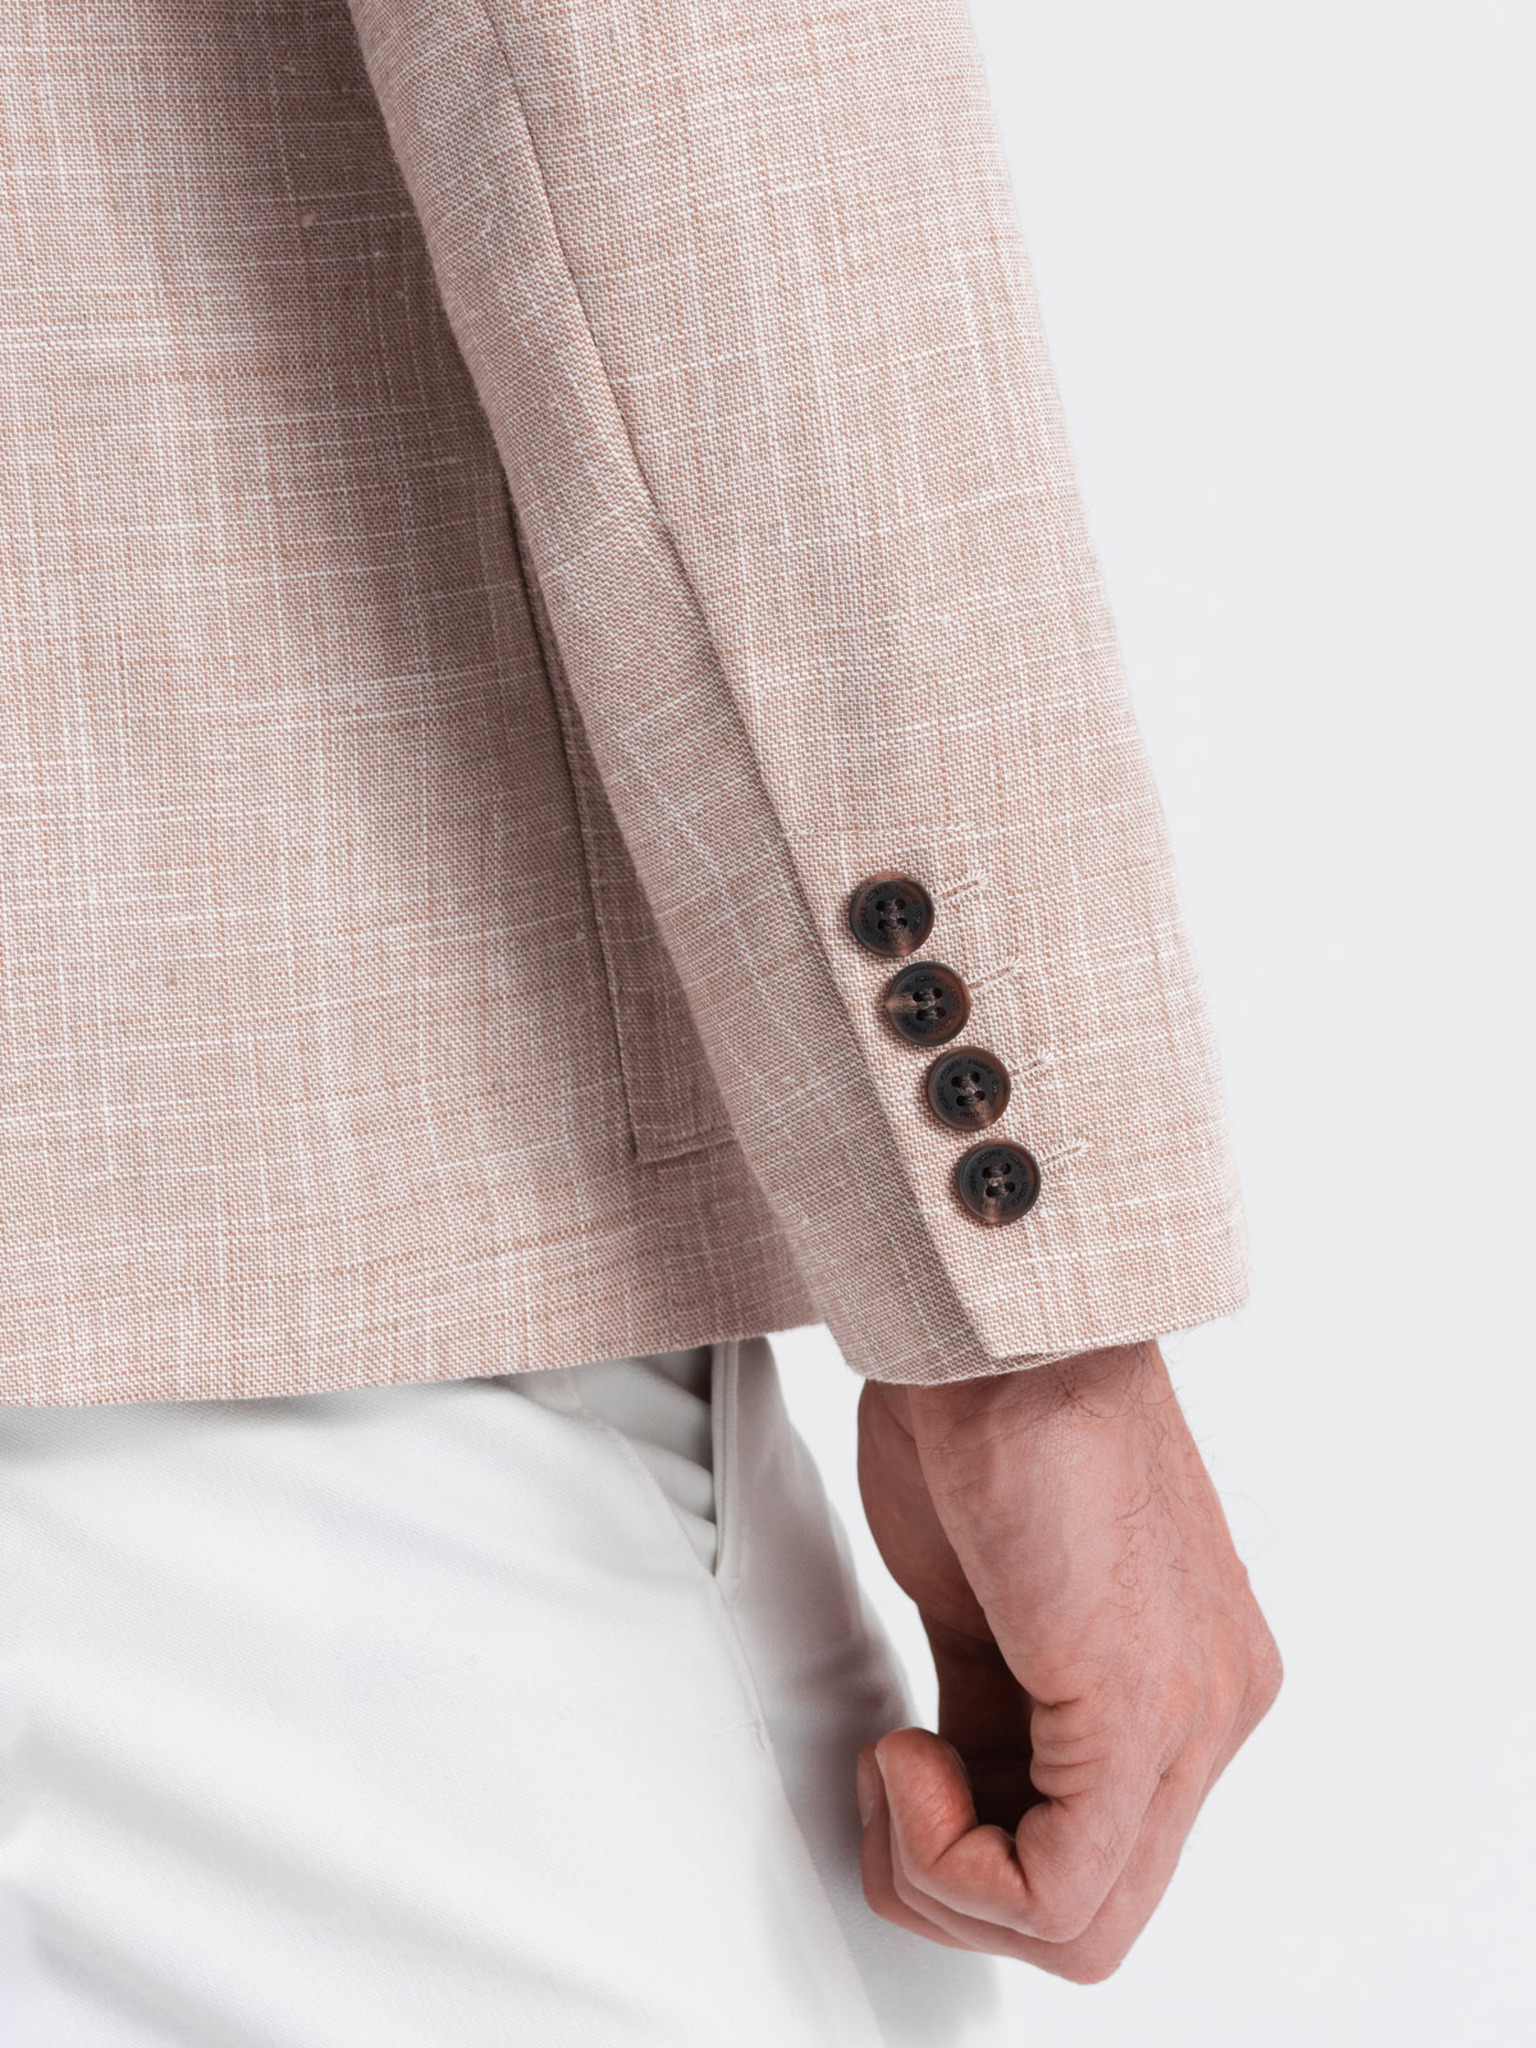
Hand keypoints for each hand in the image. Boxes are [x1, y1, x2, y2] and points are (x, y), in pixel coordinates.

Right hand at [855, 1341, 1280, 1981]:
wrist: (992, 1321)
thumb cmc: (984, 1417)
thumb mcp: (985, 1604)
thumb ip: (997, 1710)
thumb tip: (959, 1793)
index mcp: (1191, 1679)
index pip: (1100, 1859)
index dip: (975, 1853)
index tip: (907, 1762)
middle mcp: (1216, 1708)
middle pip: (1096, 1920)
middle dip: (956, 1889)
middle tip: (891, 1788)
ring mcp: (1193, 1714)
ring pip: (1080, 1931)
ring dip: (941, 1877)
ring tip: (897, 1760)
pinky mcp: (1139, 1708)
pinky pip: (1053, 1894)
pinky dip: (944, 1856)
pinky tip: (906, 1748)